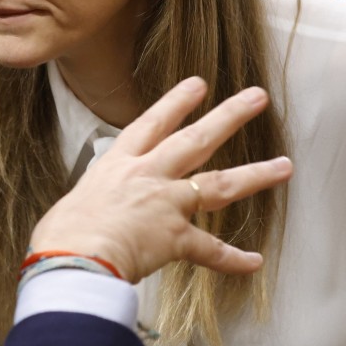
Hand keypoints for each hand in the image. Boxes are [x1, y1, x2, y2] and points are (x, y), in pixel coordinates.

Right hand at [29, 77, 292, 283]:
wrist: (72, 257)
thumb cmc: (61, 237)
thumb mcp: (72, 207)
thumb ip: (92, 206)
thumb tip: (84, 219)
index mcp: (118, 166)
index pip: (152, 125)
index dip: (176, 102)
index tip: (198, 85)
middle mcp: (147, 176)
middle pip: (196, 139)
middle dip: (229, 115)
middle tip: (257, 97)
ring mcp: (165, 204)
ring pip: (219, 184)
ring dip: (255, 174)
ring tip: (284, 165)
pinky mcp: (175, 237)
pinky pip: (211, 250)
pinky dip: (232, 258)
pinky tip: (254, 261)